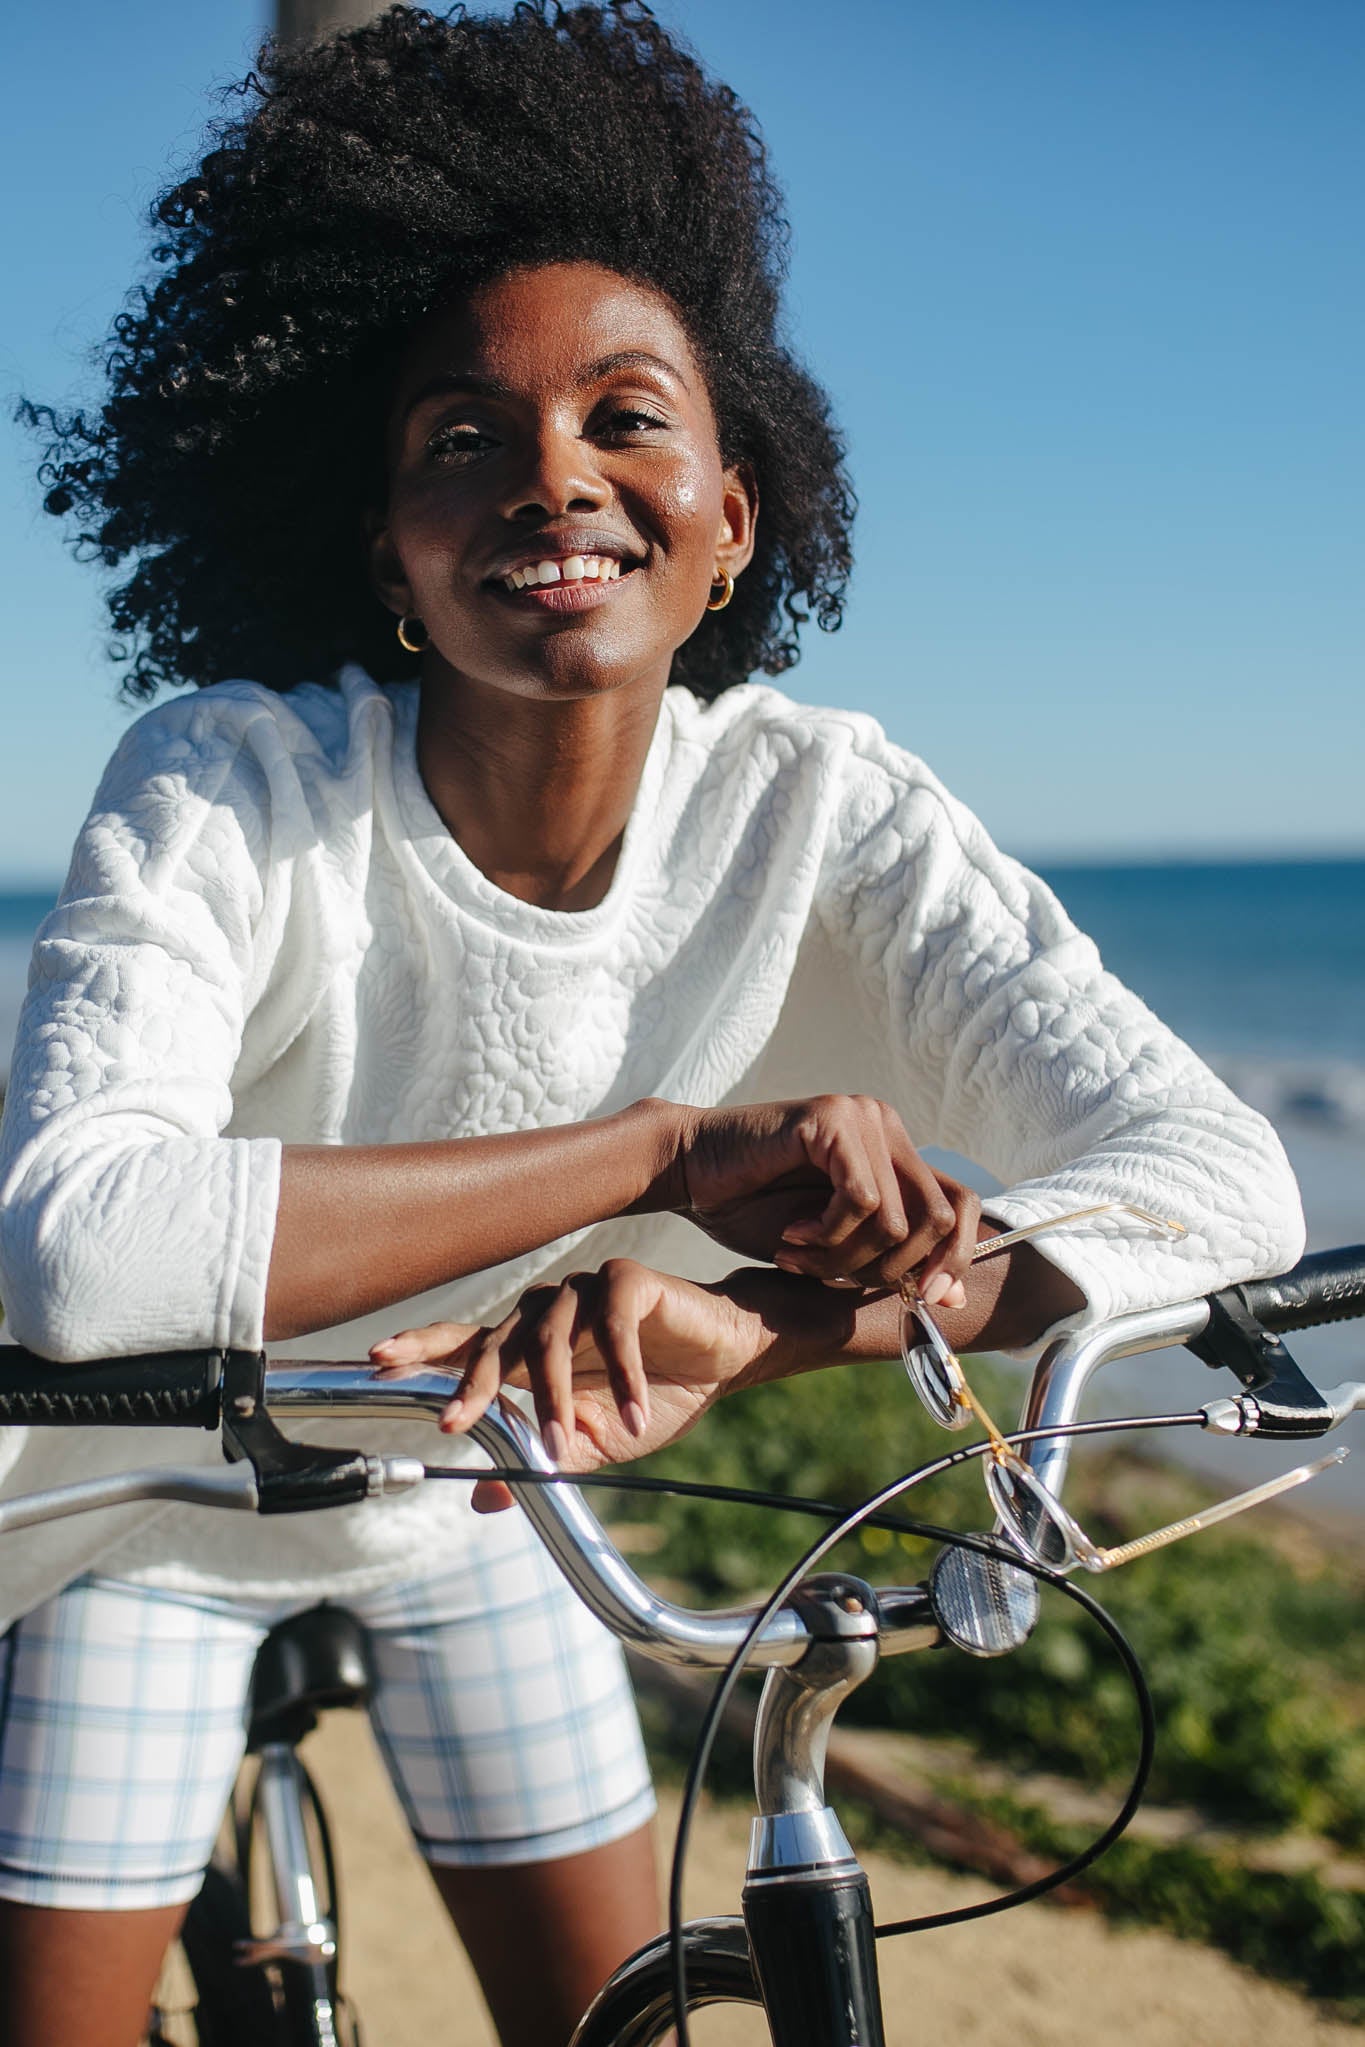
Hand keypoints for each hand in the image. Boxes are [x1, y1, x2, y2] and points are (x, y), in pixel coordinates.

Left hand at [370, 1261, 771, 1509]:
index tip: (375, 1362)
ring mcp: (584, 1291)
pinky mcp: (628, 1280)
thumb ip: (541, 1460)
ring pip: (551, 1341)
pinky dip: (622, 1376)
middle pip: (495, 1342)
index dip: (420, 1349)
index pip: (464, 1344)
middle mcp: (547, 1313)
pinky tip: (633, 1415)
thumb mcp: (593, 1444)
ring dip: (556, 1400)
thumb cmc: (653, 1395)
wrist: (723, 1358)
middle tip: (450, 1422)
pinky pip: (614, 1326)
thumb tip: (482, 1500)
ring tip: (567, 1448)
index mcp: (529, 1348)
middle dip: (470, 1386)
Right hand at [673, 1096, 978, 1301]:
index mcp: (895, 1150)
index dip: (957, 1259)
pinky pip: (860, 1199)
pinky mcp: (832, 1118)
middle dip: (891, 1269)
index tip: (926, 1299)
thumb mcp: (834, 1248)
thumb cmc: (754, 1207)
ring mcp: (862, 1116)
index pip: (963, 1206)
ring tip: (798, 1255)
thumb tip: (954, 1300)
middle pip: (940, 1218)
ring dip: (844, 1257)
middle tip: (832, 1277)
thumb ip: (890, 1262)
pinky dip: (827, 1234)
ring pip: (895, 1219)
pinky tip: (791, 1235)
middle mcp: (887, 1124)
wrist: (689, 1171)